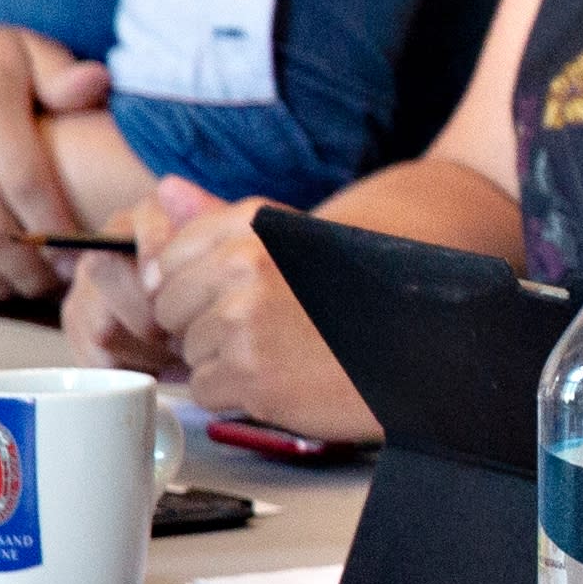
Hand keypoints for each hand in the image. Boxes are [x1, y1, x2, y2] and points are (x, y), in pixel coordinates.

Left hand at [71, 181, 374, 443]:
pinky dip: (236, 395)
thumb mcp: (293, 243)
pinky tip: (281, 381)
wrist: (419, 352)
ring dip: (223, 363)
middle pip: (170, 309)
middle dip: (202, 327)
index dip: (192, 289)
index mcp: (255, 228)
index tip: (229, 298)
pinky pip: (205, 389)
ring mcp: (245, 321)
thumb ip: (221, 220)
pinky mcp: (250, 373)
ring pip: (189, 352)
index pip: (170, 259)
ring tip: (281, 356)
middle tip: (263, 333)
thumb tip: (163, 189)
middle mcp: (245, 266)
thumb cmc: (357, 300)